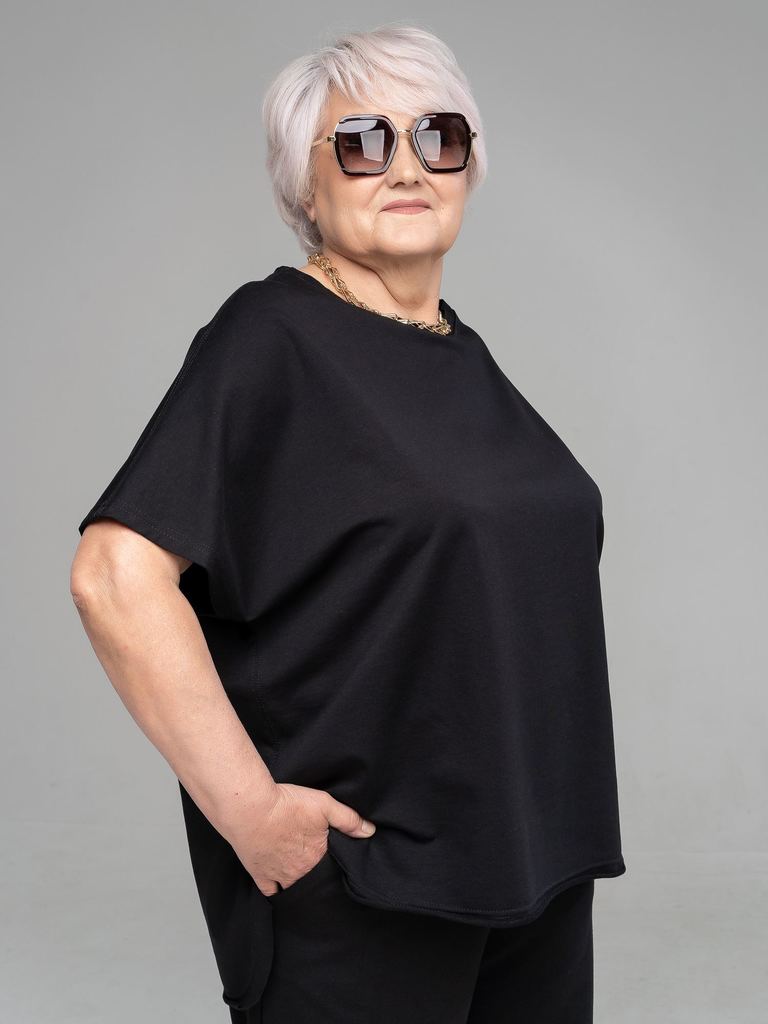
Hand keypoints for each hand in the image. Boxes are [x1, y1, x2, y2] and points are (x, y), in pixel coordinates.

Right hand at [227, 781, 376, 896]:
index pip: (331, 869)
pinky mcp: (259, 874)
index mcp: (317, 857)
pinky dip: (277, 890)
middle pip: (313, 880)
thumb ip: (348, 819)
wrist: (250, 808)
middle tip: (316, 865)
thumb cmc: (286, 805)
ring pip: (294, 888)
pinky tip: (281, 885)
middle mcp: (299, 872)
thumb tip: (370, 832)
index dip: (333, 864)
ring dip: (299, 883)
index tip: (333, 859)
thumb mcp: (324, 804)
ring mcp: (278, 876)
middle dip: (316, 875)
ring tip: (301, 874)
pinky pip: (271, 892)